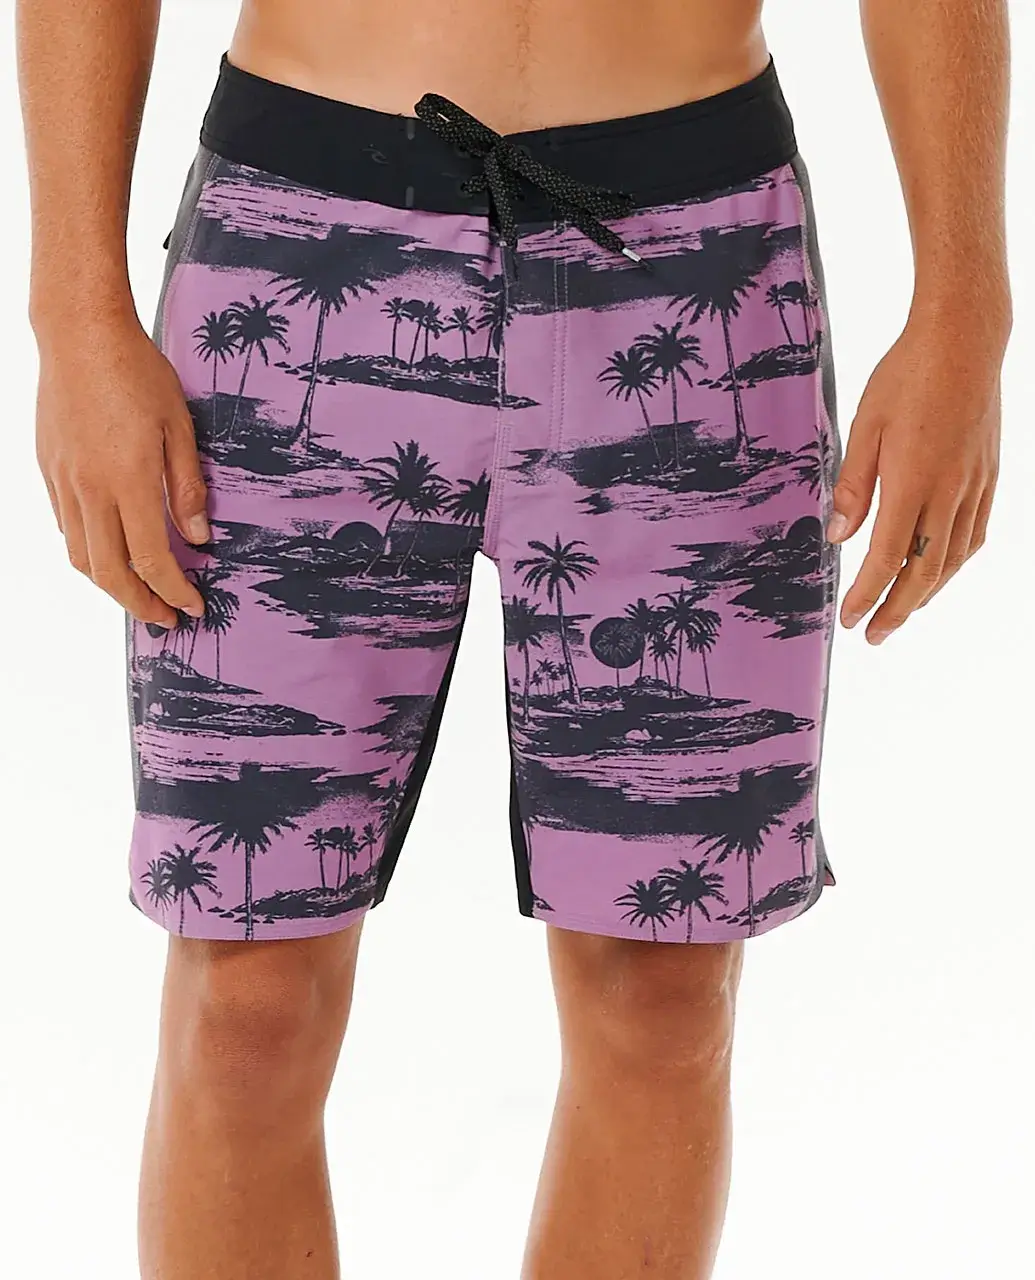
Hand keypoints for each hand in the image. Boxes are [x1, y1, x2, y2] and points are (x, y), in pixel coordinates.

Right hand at [36, 317, 207, 626]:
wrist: (80, 334)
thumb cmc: (137, 372)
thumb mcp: (180, 428)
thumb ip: (187, 488)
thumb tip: (197, 538)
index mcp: (129, 480)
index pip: (150, 559)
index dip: (173, 591)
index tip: (193, 607)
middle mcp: (90, 488)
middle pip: (109, 572)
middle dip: (140, 604)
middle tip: (166, 619)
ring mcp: (64, 481)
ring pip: (81, 556)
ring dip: (111, 585)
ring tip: (140, 595)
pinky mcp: (49, 470)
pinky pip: (68, 527)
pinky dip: (90, 551)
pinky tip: (112, 551)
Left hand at [828, 314, 1004, 643]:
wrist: (965, 341)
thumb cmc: (906, 376)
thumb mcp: (865, 427)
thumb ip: (852, 486)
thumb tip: (838, 537)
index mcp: (912, 481)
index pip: (887, 557)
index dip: (867, 594)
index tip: (848, 618)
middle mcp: (949, 491)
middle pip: (924, 571)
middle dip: (896, 610)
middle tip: (873, 636)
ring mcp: (974, 485)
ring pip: (953, 558)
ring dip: (926, 593)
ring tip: (901, 612)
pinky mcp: (988, 476)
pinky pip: (974, 534)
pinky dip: (954, 563)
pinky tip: (939, 571)